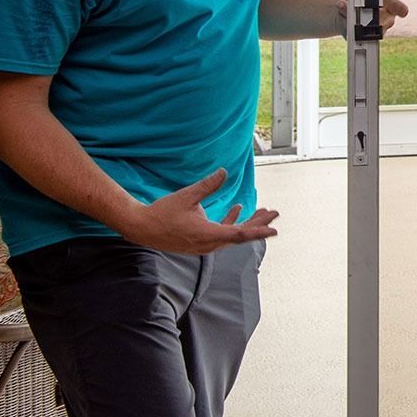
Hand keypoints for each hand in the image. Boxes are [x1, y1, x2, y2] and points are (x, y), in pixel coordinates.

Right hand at [116, 168, 278, 254]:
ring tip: (262, 212)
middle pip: (239, 235)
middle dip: (258, 223)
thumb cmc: (162, 213)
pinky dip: (230, 222)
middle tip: (274, 213)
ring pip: (231, 234)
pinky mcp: (199, 241)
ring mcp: (204, 244)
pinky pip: (221, 233)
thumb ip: (207, 185)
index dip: (258, 230)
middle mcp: (209, 244)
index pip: (239, 235)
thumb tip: (224, 172)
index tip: (274, 229)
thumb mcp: (187, 196)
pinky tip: (238, 208)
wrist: (141, 228)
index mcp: (208, 235)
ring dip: (247, 223)